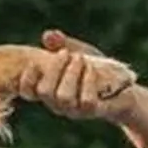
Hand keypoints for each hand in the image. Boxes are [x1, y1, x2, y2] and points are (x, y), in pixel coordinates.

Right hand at [19, 29, 137, 121]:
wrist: (122, 86)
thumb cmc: (94, 69)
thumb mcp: (78, 52)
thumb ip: (62, 44)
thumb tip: (47, 35)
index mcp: (50, 89)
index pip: (28, 91)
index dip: (25, 80)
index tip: (32, 64)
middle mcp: (58, 103)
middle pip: (44, 92)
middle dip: (53, 69)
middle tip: (65, 54)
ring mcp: (75, 110)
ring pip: (64, 97)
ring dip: (71, 73)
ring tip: (80, 59)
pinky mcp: (93, 112)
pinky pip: (86, 102)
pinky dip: (88, 82)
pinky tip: (91, 69)